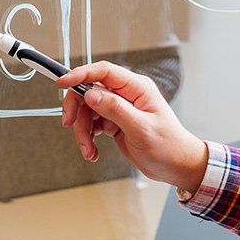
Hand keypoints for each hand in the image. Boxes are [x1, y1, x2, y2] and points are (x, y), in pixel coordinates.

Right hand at [58, 61, 208, 193]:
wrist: (177, 166)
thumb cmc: (169, 146)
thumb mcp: (141, 129)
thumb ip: (115, 109)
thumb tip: (91, 94)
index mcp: (137, 88)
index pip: (103, 72)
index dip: (80, 74)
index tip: (63, 82)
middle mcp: (126, 95)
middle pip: (89, 91)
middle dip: (77, 109)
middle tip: (69, 123)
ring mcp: (119, 108)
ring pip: (87, 111)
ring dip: (82, 131)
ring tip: (88, 149)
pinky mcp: (114, 122)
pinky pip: (91, 124)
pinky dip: (88, 138)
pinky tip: (93, 151)